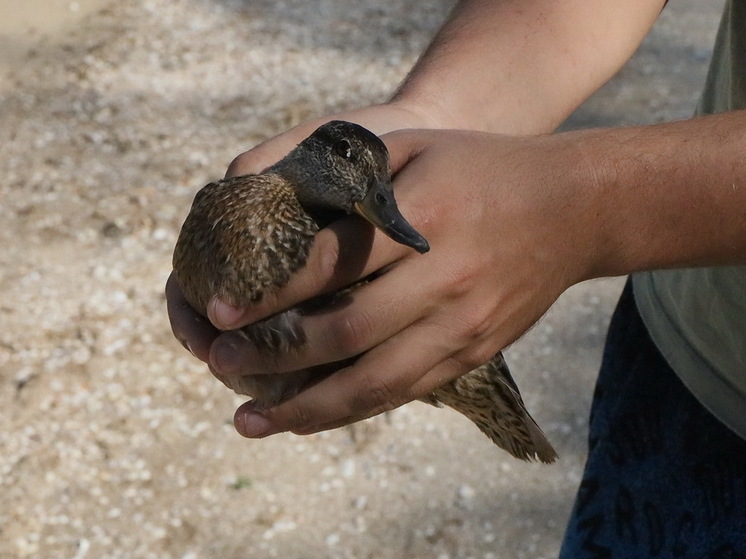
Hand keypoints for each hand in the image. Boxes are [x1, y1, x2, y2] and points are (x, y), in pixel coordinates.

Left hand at [192, 128, 597, 437]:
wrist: (575, 208)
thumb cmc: (482, 168)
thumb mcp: (416, 147)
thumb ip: (351, 175)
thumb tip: (276, 205)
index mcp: (425, 219)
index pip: (330, 265)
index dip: (268, 293)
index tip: (217, 311)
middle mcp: (445, 280)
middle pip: (344, 334)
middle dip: (274, 356)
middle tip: (220, 362)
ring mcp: (463, 324)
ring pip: (373, 383)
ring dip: (305, 408)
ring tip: (248, 421)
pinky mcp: (475, 351)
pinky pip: (406, 391)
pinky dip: (352, 410)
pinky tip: (310, 419)